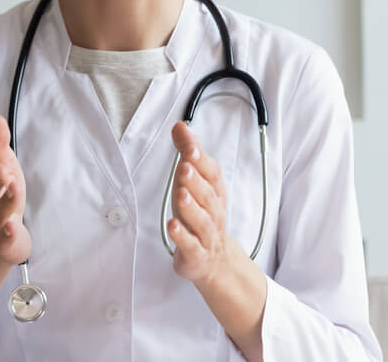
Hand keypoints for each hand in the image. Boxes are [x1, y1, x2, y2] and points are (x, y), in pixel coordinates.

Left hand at [168, 121, 233, 284]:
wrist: (214, 261)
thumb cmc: (200, 214)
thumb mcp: (192, 182)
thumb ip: (187, 153)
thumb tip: (180, 126)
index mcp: (215, 192)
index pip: (212, 174)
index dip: (202, 160)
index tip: (190, 146)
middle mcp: (213, 212)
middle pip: (207, 195)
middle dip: (196, 180)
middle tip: (184, 166)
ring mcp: (206, 234)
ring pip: (201, 220)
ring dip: (191, 206)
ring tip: (181, 193)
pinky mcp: (195, 254)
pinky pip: (190, 245)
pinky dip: (182, 236)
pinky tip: (172, 225)